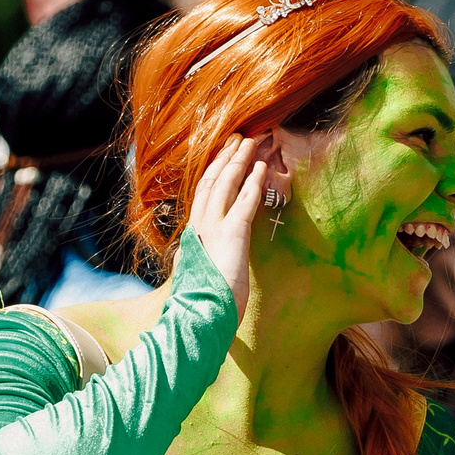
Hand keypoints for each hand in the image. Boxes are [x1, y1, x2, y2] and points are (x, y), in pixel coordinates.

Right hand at [186, 134, 267, 317]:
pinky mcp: (232, 233)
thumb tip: (209, 263)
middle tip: (237, 139)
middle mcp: (199, 226)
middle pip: (211, 182)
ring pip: (225, 184)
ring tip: (250, 143)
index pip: (202, 196)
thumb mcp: (201, 278)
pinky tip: (261, 168)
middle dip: (224, 158)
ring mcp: (213, 227)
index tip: (222, 157)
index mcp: (193, 236)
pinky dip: (254, 182)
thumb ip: (204, 263)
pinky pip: (245, 201)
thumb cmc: (202, 305)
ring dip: (238, 161)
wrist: (200, 316)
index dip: (212, 173)